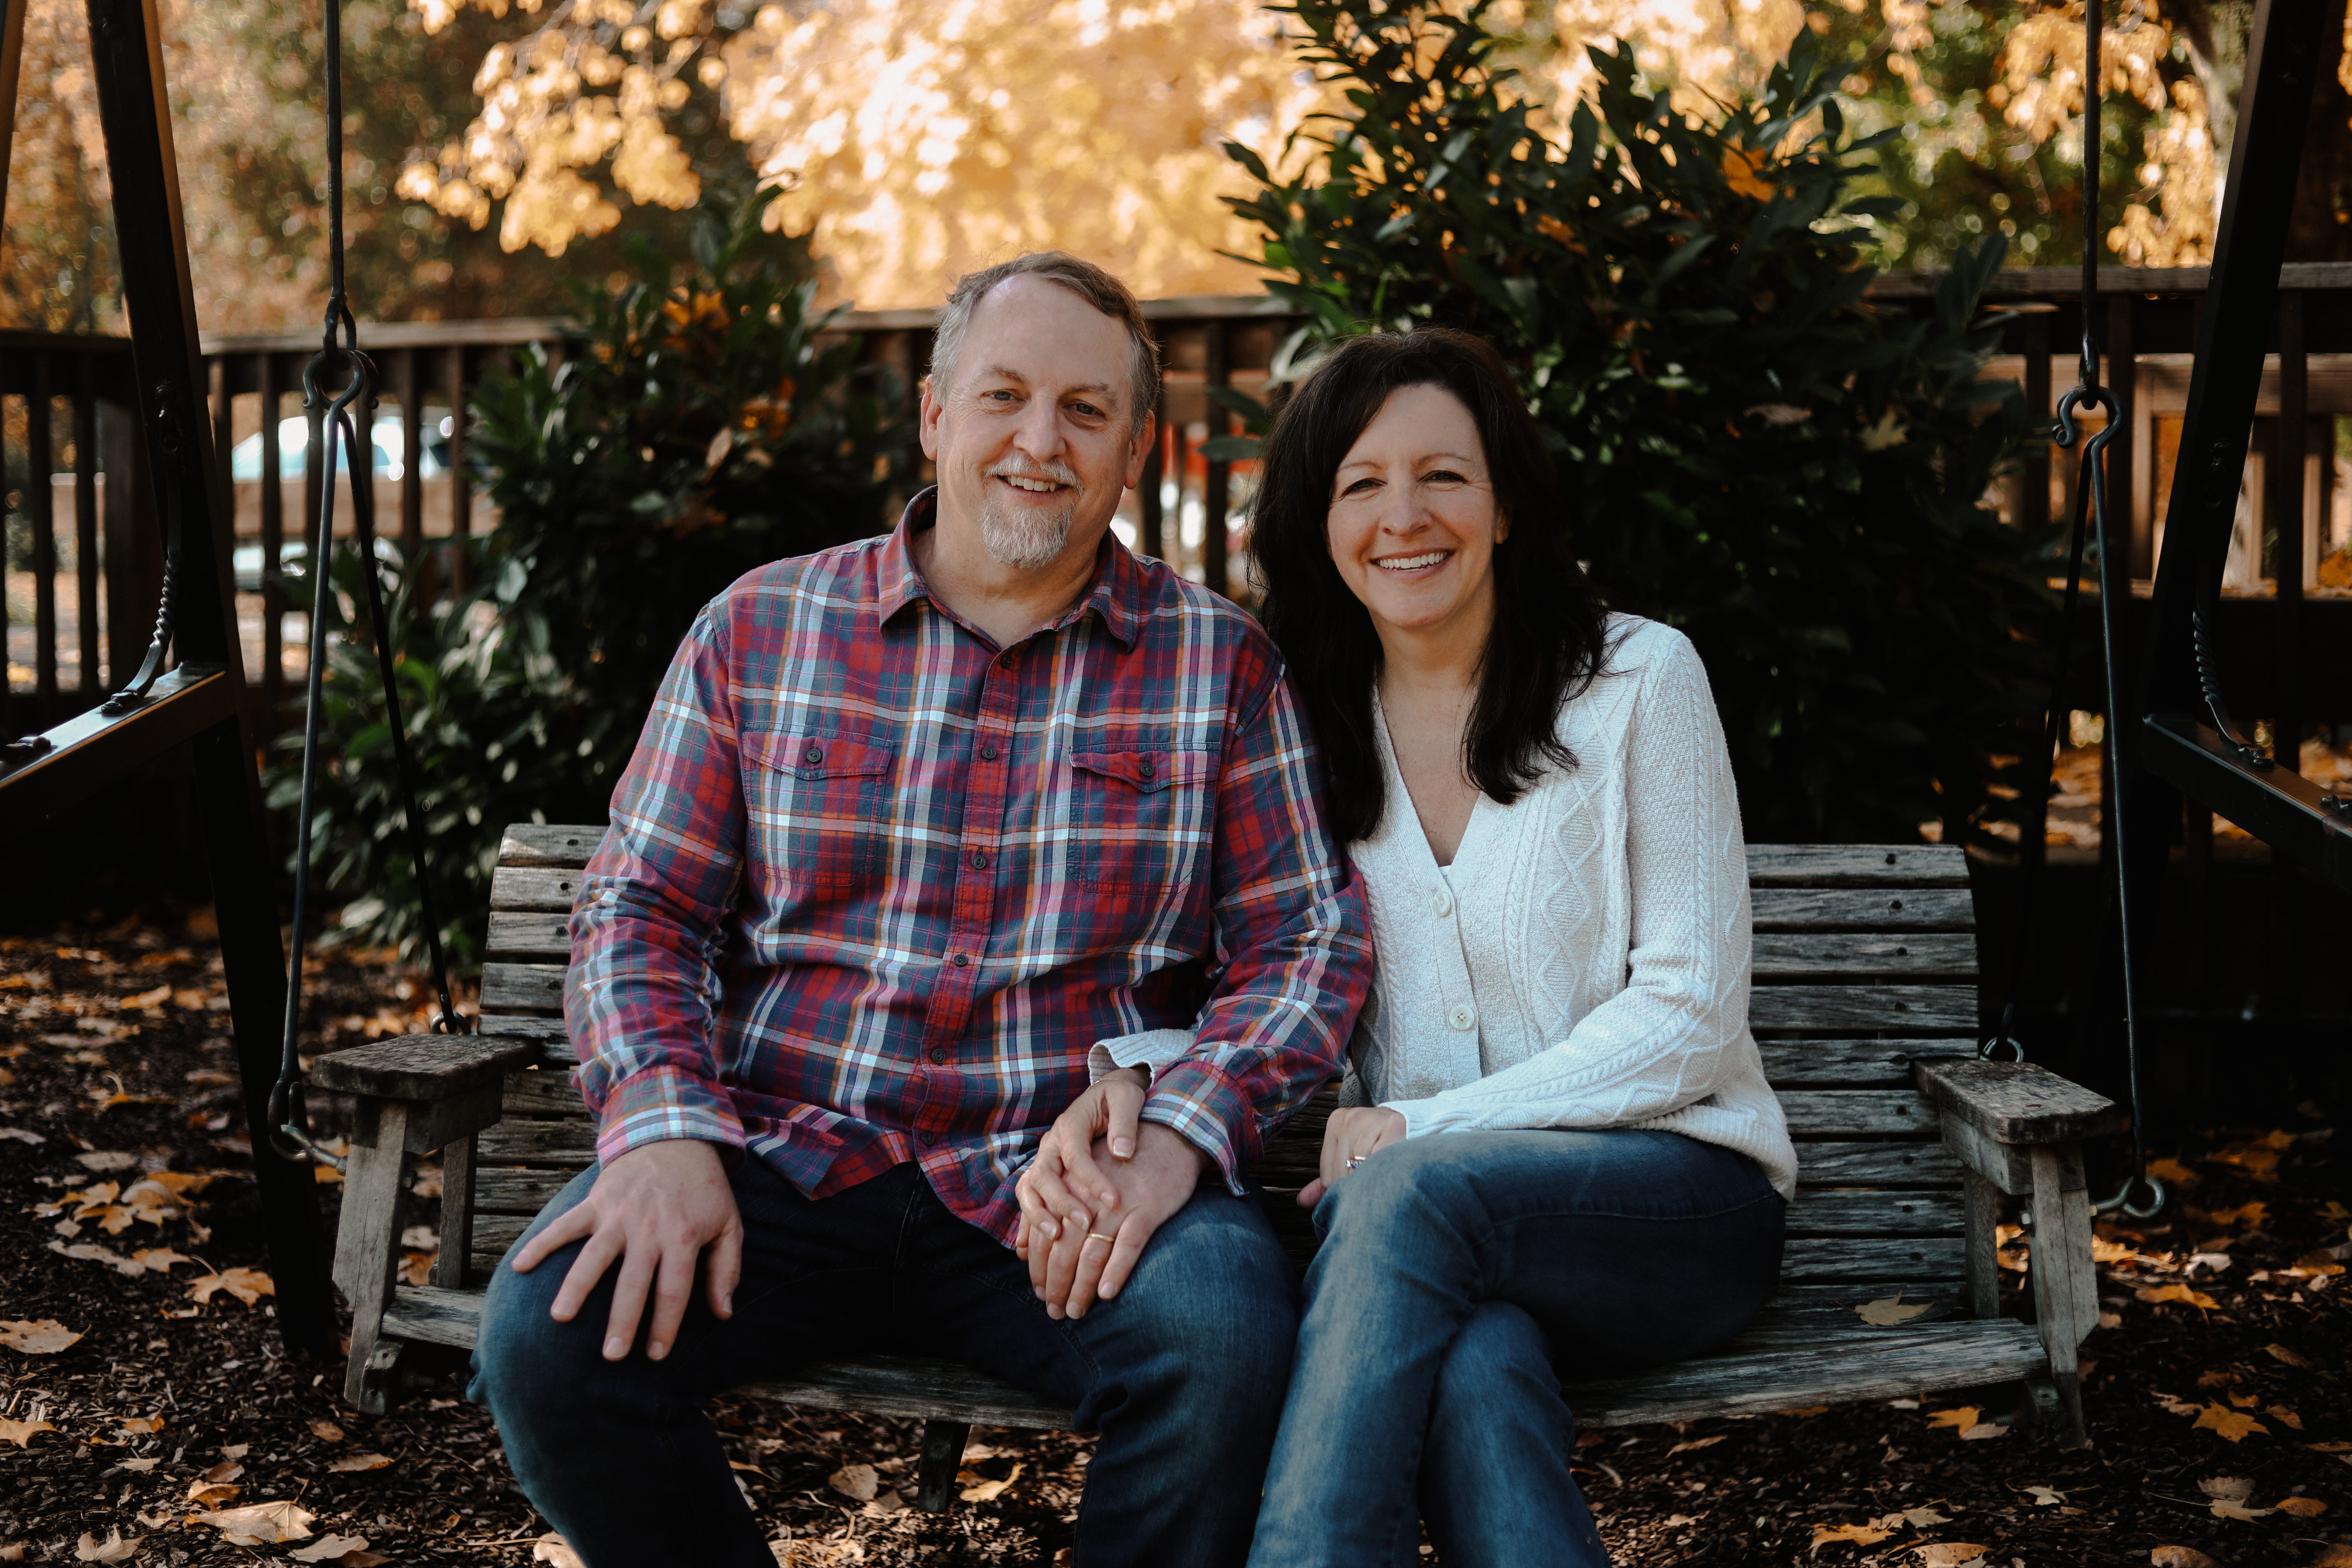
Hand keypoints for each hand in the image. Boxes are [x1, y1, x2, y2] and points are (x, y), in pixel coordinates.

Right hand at [509, 1139, 742, 1362]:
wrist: (676, 1137)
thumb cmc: (704, 1190)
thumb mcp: (730, 1225)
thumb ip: (727, 1270)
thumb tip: (724, 1314)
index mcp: (683, 1237)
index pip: (674, 1290)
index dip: (665, 1325)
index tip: (654, 1355)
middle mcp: (648, 1228)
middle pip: (632, 1282)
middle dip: (621, 1320)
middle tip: (611, 1356)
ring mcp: (619, 1214)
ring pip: (594, 1255)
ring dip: (576, 1286)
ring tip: (560, 1318)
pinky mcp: (596, 1201)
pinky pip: (565, 1224)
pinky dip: (541, 1243)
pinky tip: (520, 1266)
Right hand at [1014, 1067, 1147, 1262]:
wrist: (1106, 1094)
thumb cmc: (1119, 1098)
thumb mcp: (1127, 1099)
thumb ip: (1125, 1123)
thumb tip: (1122, 1152)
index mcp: (1070, 1125)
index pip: (1076, 1156)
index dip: (1092, 1181)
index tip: (1114, 1202)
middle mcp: (1051, 1144)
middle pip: (1044, 1175)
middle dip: (1061, 1203)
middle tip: (1085, 1224)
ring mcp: (1044, 1160)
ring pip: (1028, 1188)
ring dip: (1038, 1215)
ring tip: (1055, 1238)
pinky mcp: (1044, 1173)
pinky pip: (1028, 1198)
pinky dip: (1026, 1221)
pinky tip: (1028, 1248)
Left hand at [1017, 1119, 1204, 1320]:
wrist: (1167, 1136)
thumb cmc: (1119, 1163)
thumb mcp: (1079, 1177)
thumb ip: (1049, 1209)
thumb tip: (1021, 1249)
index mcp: (1068, 1187)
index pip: (1045, 1236)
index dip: (1039, 1268)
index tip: (1039, 1291)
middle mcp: (1088, 1196)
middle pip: (1064, 1249)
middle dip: (1056, 1284)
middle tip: (1054, 1311)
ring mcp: (1119, 1204)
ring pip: (1092, 1253)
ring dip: (1081, 1287)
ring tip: (1075, 1311)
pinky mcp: (1147, 1209)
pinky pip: (1128, 1246)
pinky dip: (1116, 1271)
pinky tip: (1106, 1294)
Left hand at [1298, 1106, 1406, 1205]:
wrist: (1414, 1126)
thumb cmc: (1377, 1145)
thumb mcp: (1350, 1159)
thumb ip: (1327, 1179)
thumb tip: (1302, 1201)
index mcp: (1336, 1122)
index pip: (1329, 1173)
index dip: (1342, 1189)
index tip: (1357, 1189)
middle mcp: (1351, 1117)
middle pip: (1343, 1173)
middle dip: (1357, 1188)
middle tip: (1372, 1192)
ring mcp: (1371, 1118)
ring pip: (1361, 1170)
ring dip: (1372, 1183)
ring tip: (1383, 1182)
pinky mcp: (1393, 1124)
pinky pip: (1381, 1162)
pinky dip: (1385, 1174)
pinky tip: (1391, 1174)